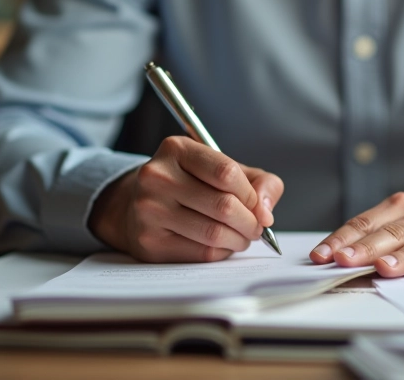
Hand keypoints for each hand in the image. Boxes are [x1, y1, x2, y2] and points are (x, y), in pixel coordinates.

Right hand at [88, 136, 283, 262]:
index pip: (227, 173)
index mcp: (177, 149)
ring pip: (214, 233)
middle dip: (251, 222)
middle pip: (223, 206)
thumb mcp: (224, 169)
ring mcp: (149, 210)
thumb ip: (259, 182)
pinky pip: (201, 253)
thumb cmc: (192, 185)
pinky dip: (222, 252)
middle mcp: (157, 176)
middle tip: (256, 227)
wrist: (138, 205)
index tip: (256, 204)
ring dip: (239, 240)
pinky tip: (222, 245)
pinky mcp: (149, 242)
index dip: (251, 194)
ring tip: (242, 237)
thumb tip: (265, 212)